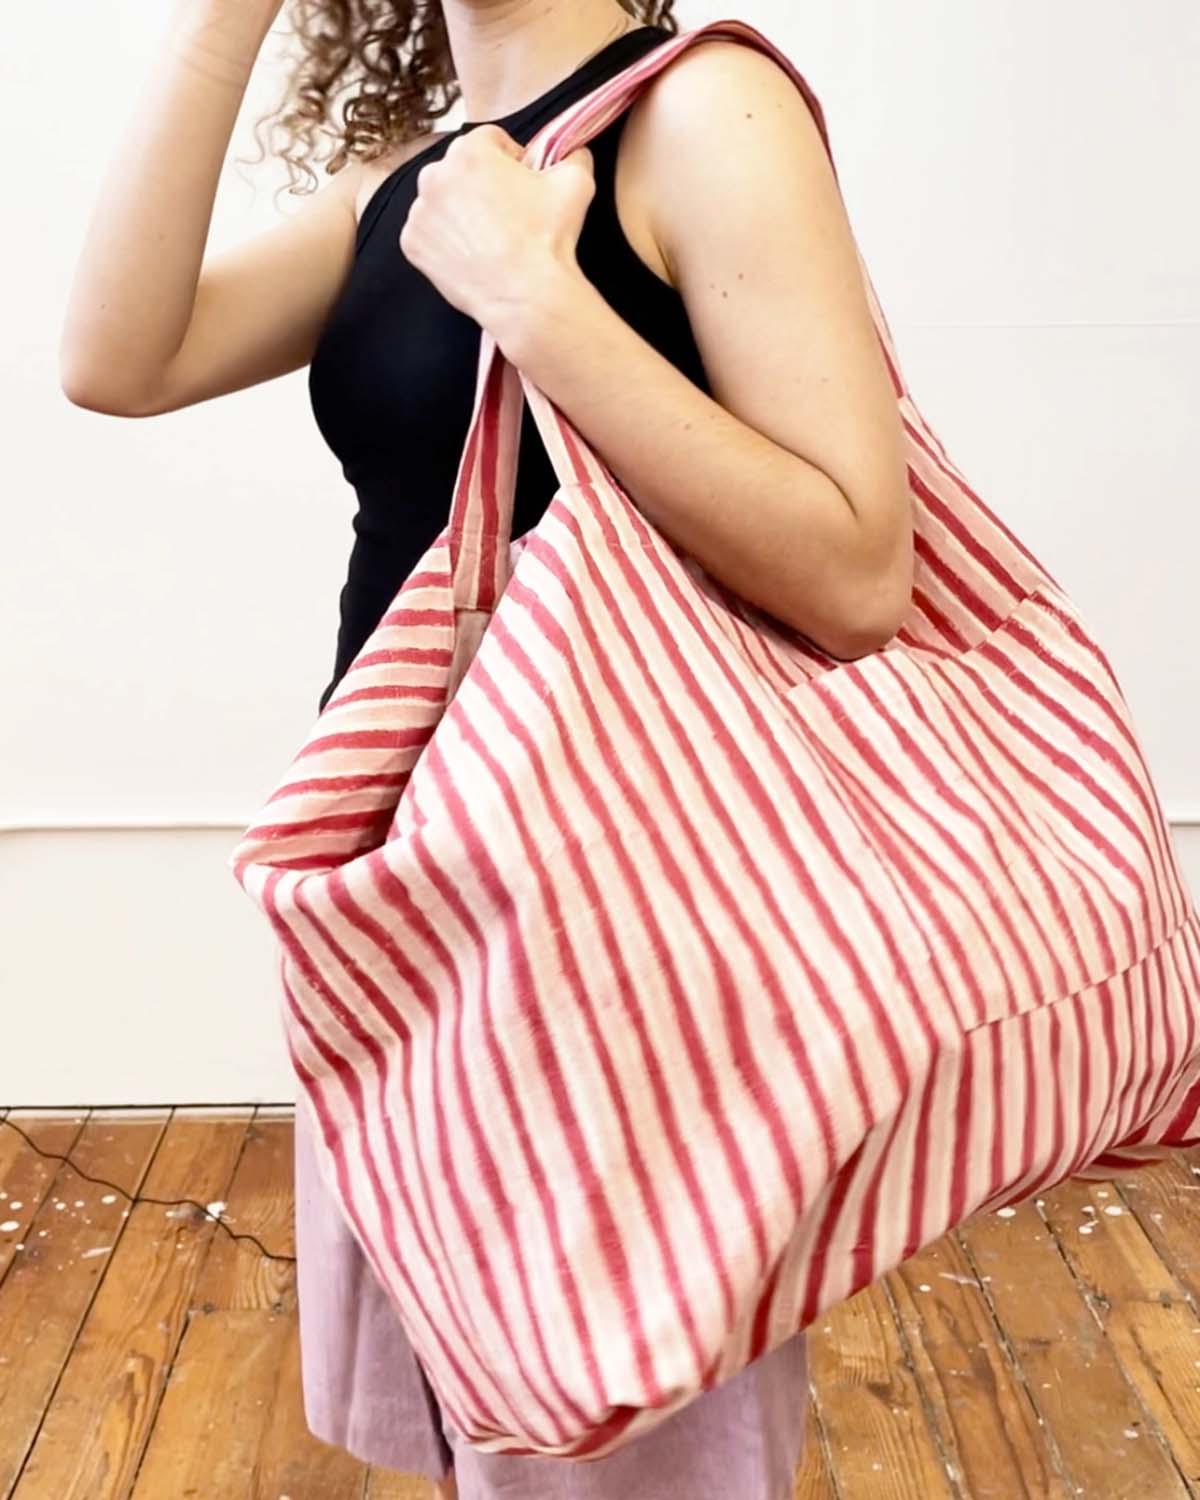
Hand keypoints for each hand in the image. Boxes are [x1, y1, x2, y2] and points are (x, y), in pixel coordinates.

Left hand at [399, 124, 594, 344]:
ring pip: (441, 201)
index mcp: (470, 150)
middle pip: (460, 169)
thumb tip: (573, 150)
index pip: (491, 140)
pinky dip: (445, 242)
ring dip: (460, 211)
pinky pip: (428, 234)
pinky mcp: (412, 244)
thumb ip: (573, 155)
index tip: (522, 186)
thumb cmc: (547, 237)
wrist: (524, 296)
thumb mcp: (576, 183)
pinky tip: (470, 255)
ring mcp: (419, 212)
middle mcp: (435, 174)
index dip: (511, 162)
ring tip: (488, 238)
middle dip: (480, 185)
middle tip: (506, 215)